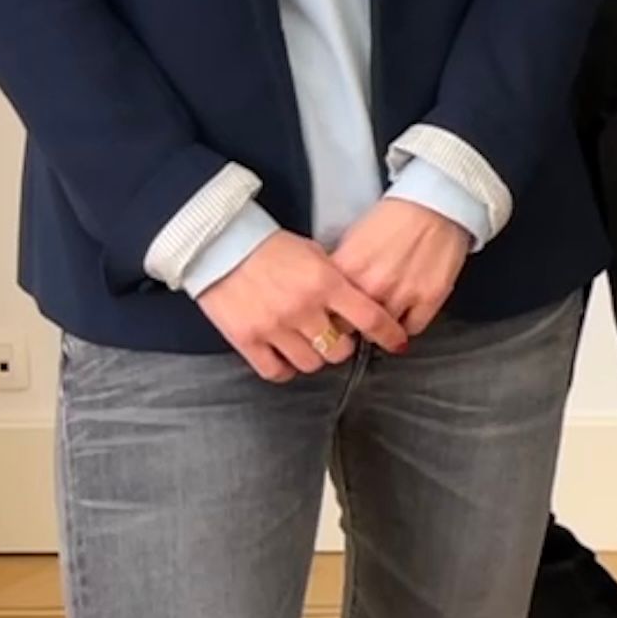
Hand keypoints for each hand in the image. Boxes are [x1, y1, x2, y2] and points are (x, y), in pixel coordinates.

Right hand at [195, 230, 408, 381]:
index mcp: (325, 283)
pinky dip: (284, 368)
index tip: (397, 342)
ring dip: (314, 357)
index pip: (370, 318)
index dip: (388, 334)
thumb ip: (337, 280)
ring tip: (308, 344)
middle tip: (335, 337)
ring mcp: (274, 326)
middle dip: (342, 346)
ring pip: (311, 364)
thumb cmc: (268, 247)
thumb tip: (360, 302)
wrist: (219, 246)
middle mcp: (302, 308)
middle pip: (340, 350)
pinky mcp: (246, 339)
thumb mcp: (314, 254)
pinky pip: (276, 371)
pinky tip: (285, 356)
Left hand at [330, 198, 472, 336]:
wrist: (436, 204)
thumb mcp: (353, 239)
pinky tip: (406, 311)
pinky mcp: (430, 298)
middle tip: (358, 318)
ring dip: (382, 326)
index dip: (330, 314)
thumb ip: (341, 270)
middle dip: (353, 324)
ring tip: (384, 314)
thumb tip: (332, 292)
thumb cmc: (396, 216)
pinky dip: (407, 324)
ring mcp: (403, 294)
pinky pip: (412, 327)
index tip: (334, 316)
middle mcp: (374, 285)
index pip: (326, 311)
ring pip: (383, 331)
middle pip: (352, 327)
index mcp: (348, 268)